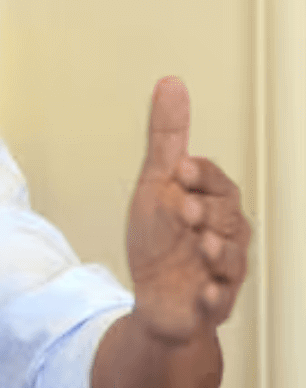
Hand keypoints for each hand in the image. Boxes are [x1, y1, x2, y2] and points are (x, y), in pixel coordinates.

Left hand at [125, 76, 250, 343]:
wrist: (157, 298)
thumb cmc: (159, 239)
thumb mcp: (156, 184)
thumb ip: (166, 137)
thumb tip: (171, 83)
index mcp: (212, 204)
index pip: (217, 182)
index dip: (200, 175)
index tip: (179, 168)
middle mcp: (224, 235)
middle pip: (227, 218)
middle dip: (207, 212)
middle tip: (183, 210)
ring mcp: (221, 271)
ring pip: (231, 258)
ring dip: (216, 251)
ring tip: (200, 247)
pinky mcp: (212, 304)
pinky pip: (219, 301)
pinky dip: (213, 296)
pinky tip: (203, 291)